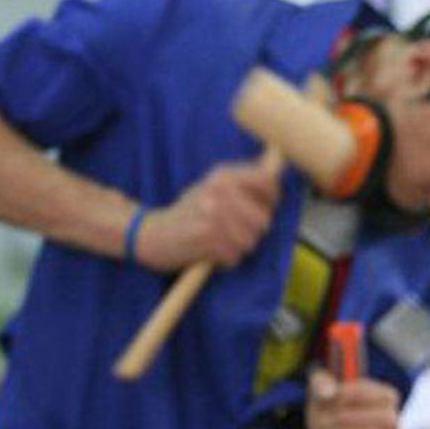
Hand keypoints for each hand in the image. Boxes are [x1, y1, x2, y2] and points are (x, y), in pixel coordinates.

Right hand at [136, 155, 280, 270]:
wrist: (153, 233)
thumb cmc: (190, 212)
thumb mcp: (214, 186)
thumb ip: (245, 181)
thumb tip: (276, 169)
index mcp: (222, 175)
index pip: (267, 181)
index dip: (272, 197)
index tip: (265, 204)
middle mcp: (219, 192)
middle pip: (264, 219)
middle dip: (254, 230)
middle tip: (235, 229)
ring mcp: (213, 215)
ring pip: (251, 241)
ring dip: (240, 247)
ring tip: (220, 239)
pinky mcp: (206, 239)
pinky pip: (235, 256)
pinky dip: (226, 259)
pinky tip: (211, 250)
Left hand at [303, 369, 400, 428]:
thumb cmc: (328, 411)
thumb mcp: (320, 391)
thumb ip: (321, 383)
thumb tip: (329, 393)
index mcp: (387, 398)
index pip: (382, 394)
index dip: (355, 393)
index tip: (331, 395)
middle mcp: (393, 422)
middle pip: (374, 417)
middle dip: (341, 417)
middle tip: (319, 419)